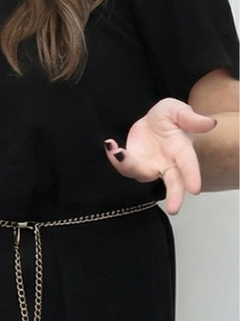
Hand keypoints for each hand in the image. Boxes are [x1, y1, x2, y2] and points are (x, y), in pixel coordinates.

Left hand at [106, 98, 218, 213]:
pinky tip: (110, 145)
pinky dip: (116, 159)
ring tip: (117, 150)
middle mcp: (169, 163)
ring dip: (129, 166)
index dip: (192, 176)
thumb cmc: (168, 118)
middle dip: (175, 196)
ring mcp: (151, 167)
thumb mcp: (175, 110)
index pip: (188, 164)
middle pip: (174, 183)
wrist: (151, 122)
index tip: (195, 190)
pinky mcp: (135, 166)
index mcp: (182, 149)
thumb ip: (189, 117)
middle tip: (174, 210)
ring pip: (143, 175)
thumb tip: (209, 122)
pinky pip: (125, 168)